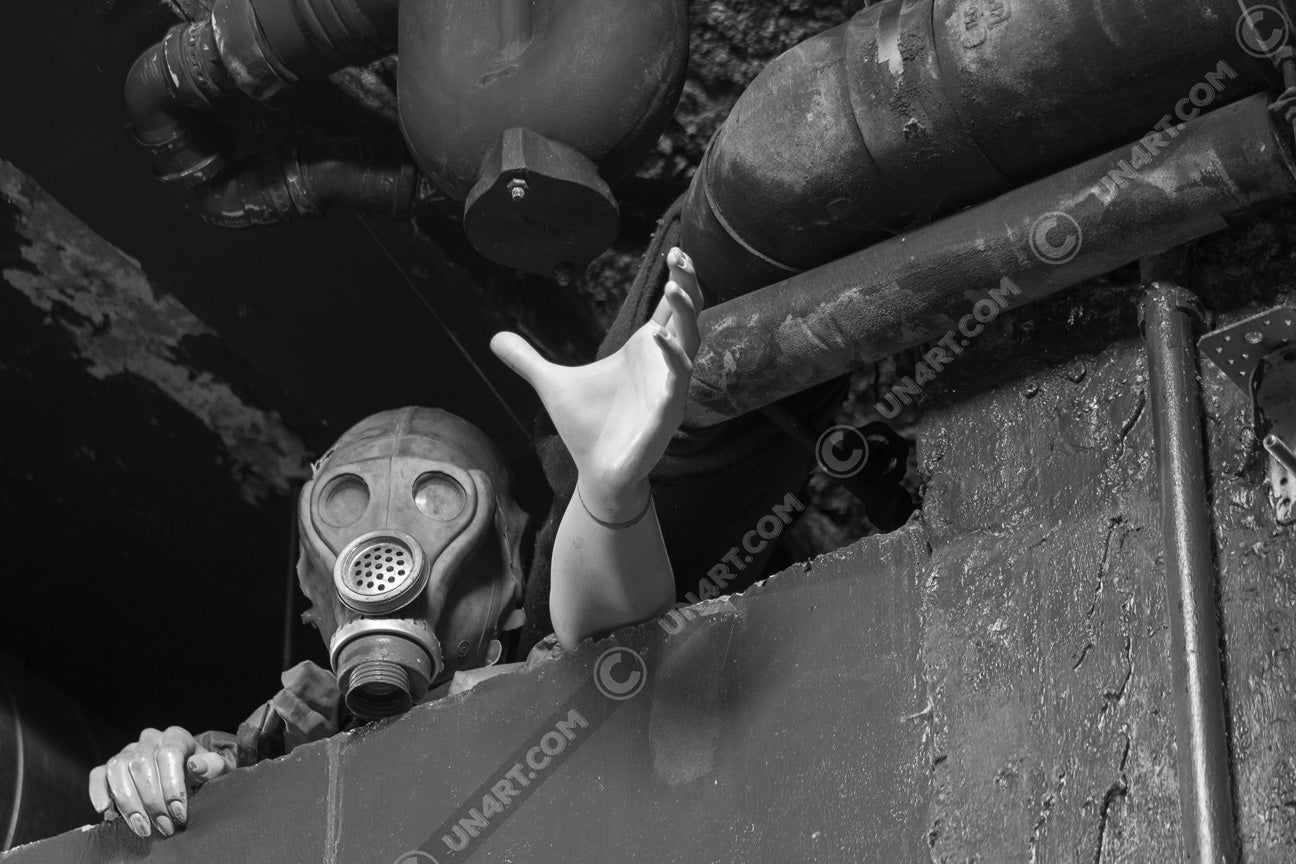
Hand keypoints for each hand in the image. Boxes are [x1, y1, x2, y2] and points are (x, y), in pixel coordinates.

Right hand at [88, 726, 229, 838]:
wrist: (188, 776)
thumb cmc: (202, 774)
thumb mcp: (216, 770)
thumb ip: (214, 766)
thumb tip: (196, 764)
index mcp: (175, 737)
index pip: (169, 754)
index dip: (172, 786)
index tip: (178, 813)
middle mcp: (149, 740)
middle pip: (142, 765)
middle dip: (153, 802)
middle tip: (164, 826)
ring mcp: (128, 752)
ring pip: (118, 769)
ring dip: (129, 803)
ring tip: (143, 828)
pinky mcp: (111, 767)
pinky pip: (98, 774)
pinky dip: (98, 791)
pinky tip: (105, 810)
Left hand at [491, 247, 701, 519]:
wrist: (599, 473)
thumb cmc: (588, 426)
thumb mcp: (552, 384)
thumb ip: (528, 360)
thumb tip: (494, 337)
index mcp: (646, 351)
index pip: (670, 308)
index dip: (678, 280)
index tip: (675, 249)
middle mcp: (665, 366)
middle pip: (687, 319)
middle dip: (688, 290)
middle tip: (680, 261)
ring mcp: (669, 391)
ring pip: (689, 349)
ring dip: (683, 322)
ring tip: (673, 295)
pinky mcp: (665, 418)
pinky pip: (675, 389)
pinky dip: (673, 368)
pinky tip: (663, 344)